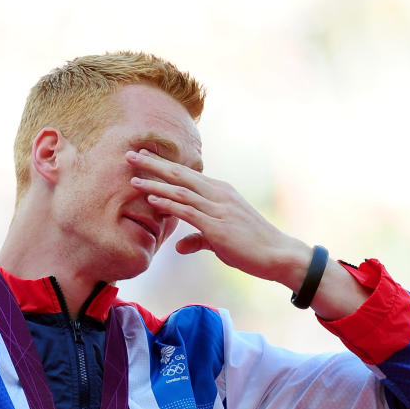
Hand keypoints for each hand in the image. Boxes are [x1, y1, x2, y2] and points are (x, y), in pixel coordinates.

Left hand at [126, 148, 310, 286]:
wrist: (279, 254)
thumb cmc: (253, 247)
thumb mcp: (222, 240)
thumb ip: (199, 239)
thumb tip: (180, 246)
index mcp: (220, 192)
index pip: (187, 174)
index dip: (164, 165)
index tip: (144, 157)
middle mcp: (219, 194)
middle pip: (180, 174)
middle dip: (154, 164)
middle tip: (130, 154)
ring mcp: (219, 208)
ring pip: (181, 191)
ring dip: (155, 183)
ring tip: (133, 177)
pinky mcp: (218, 226)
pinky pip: (189, 211)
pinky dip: (169, 203)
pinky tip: (152, 199)